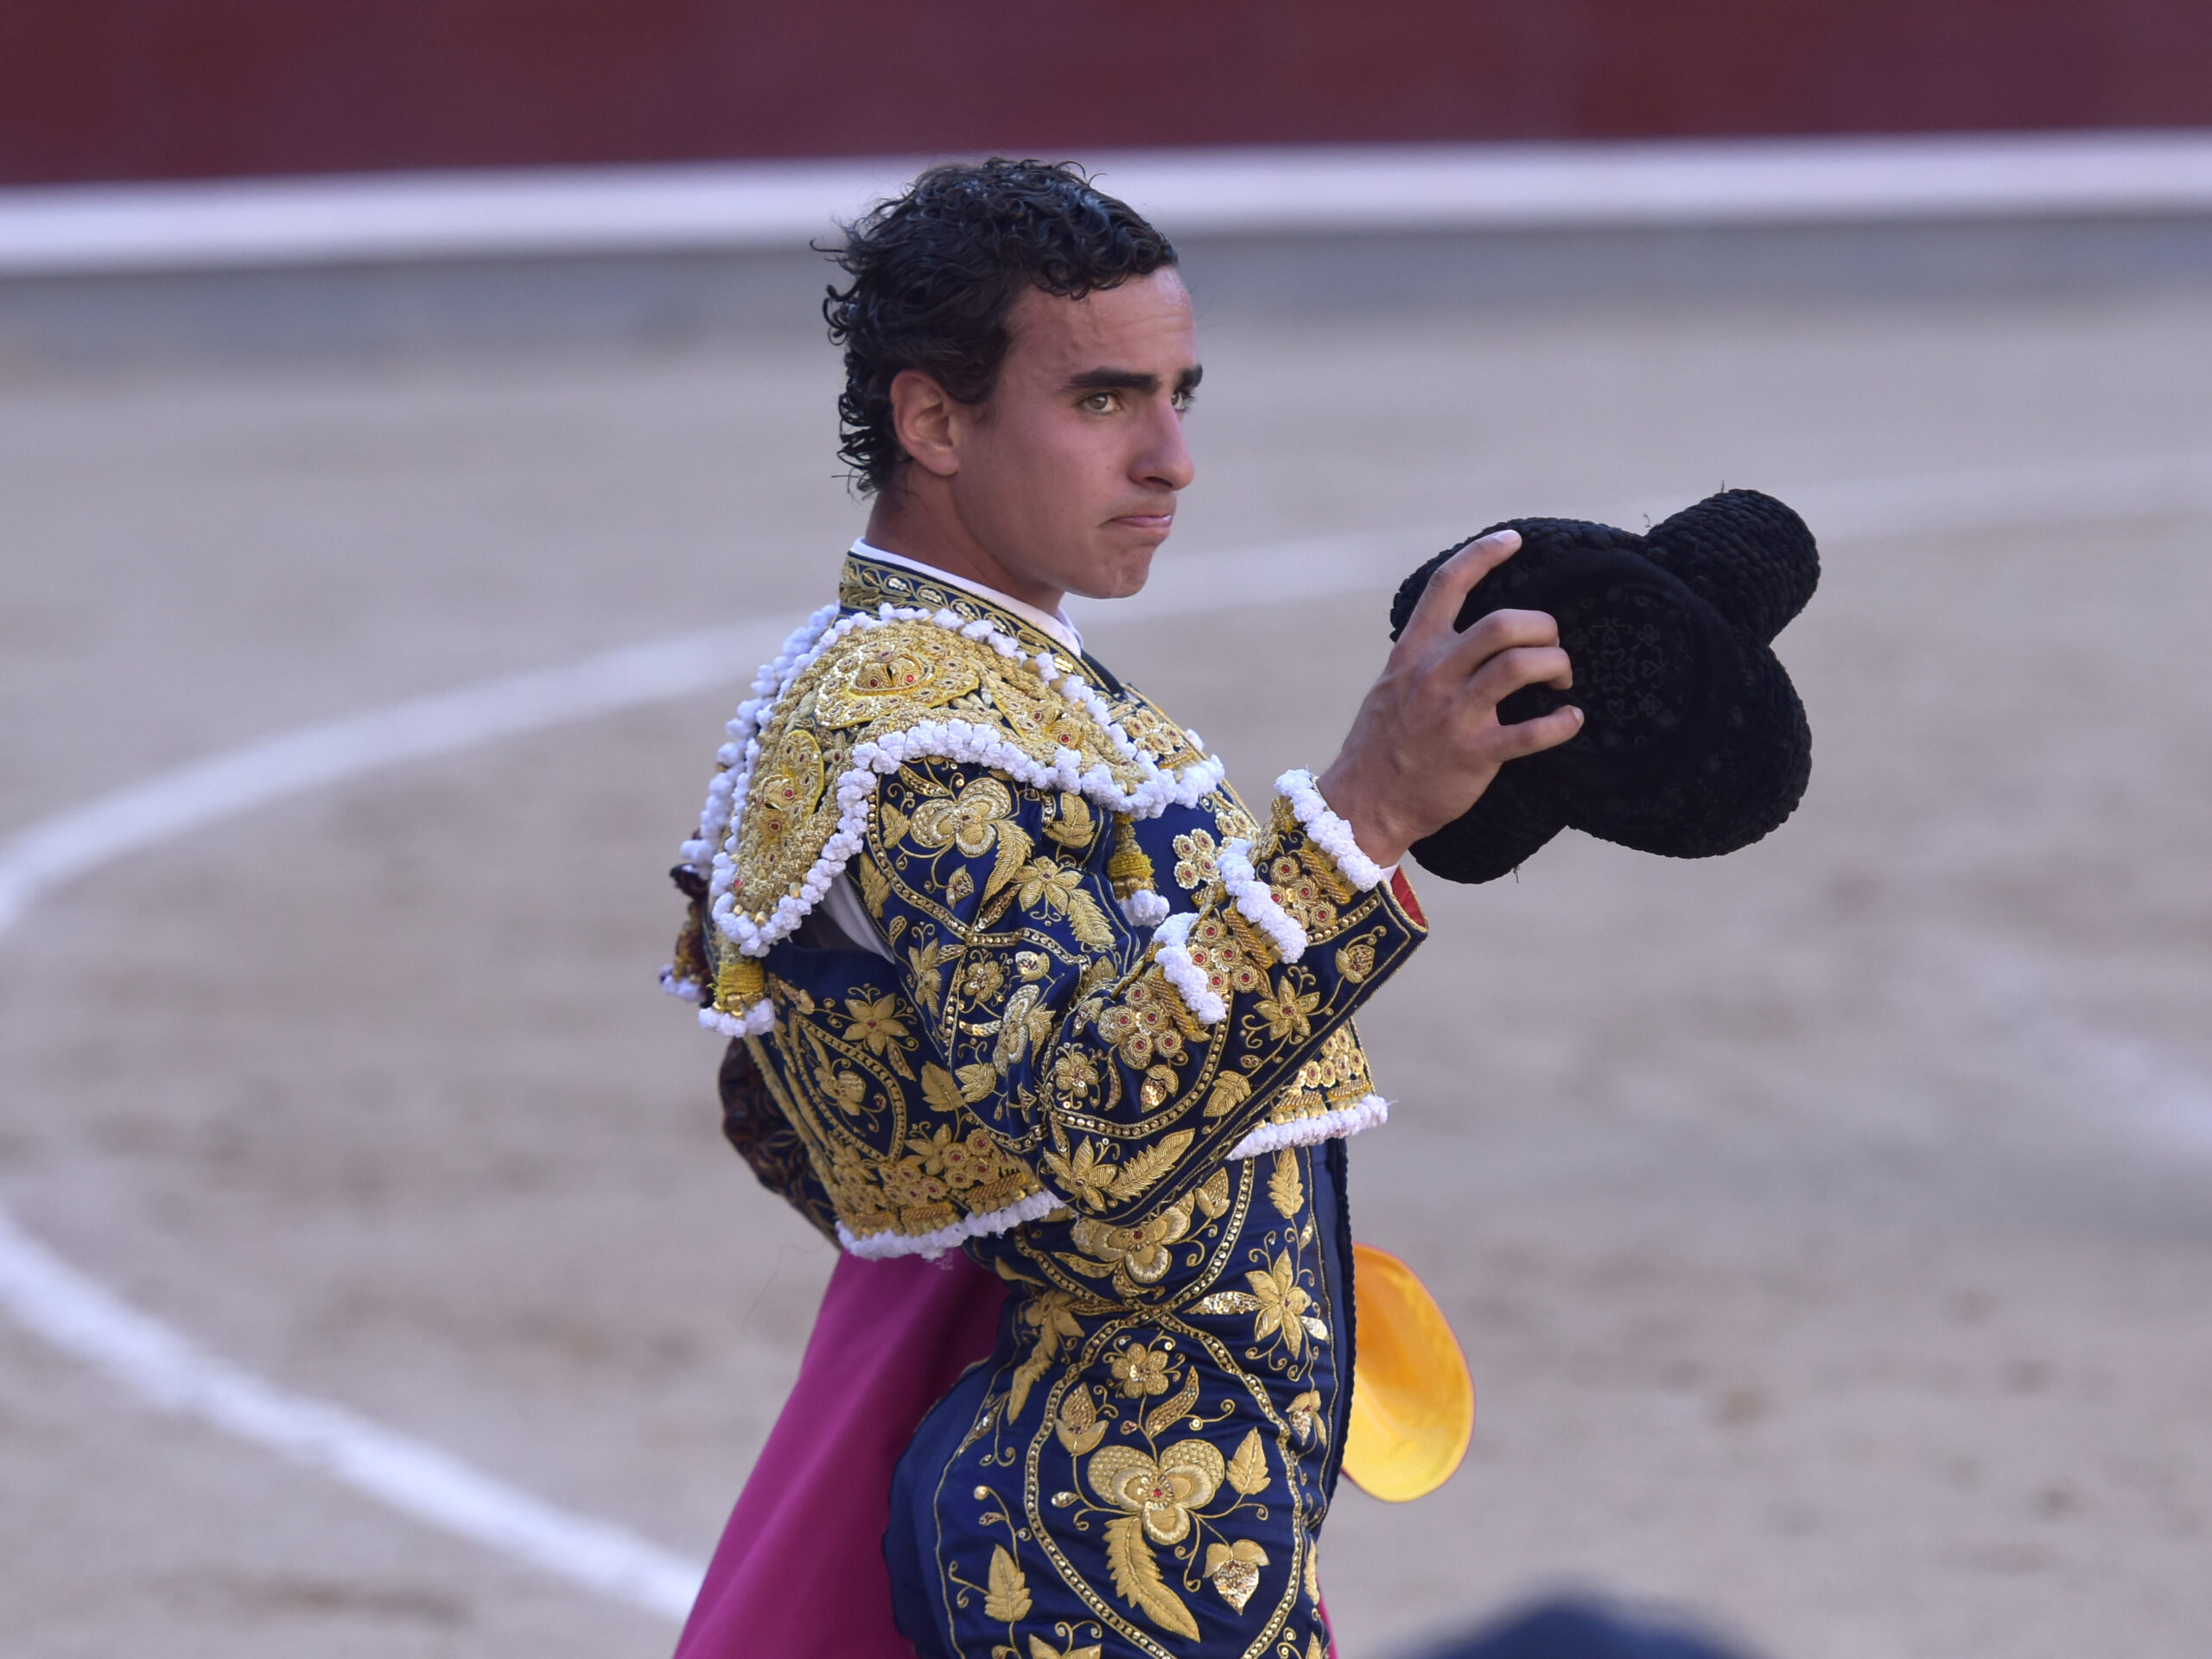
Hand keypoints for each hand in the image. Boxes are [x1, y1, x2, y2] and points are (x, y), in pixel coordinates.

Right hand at [1315, 529, 1581, 866]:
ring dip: (1555, 665)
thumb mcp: (1390, 687)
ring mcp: (1456, 714)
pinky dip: (1563, 722)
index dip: (1483, 554)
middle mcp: (1435, 676)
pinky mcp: (1476, 753)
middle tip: (1550, 645)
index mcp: (1413, 653)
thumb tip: (1462, 639)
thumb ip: (1423, 660)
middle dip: (1542, 627)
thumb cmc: (1381, 745)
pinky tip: (1570, 719)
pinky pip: (1534, 732)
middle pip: (1503, 623)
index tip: (1513, 540)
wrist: (1363, 804)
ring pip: (1521, 666)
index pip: (1447, 586)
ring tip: (1560, 679)